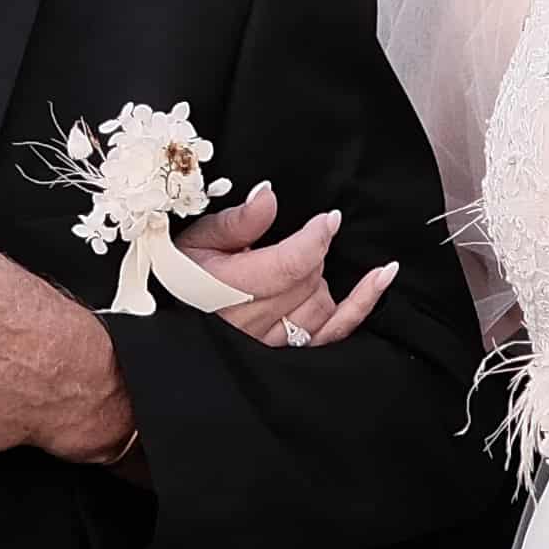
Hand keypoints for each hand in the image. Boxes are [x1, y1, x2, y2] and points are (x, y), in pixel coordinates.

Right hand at [168, 192, 404, 356]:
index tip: (328, 219)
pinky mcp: (288, 354)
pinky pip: (335, 333)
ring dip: (320, 280)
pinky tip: (383, 275)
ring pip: (322, 305)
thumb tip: (269, 194)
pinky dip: (363, 305)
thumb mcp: (196, 239)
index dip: (316, 238)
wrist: (165, 322)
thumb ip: (237, 219)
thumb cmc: (178, 276)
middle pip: (309, 281)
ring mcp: (273, 344)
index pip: (292, 264)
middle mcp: (253, 322)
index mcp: (230, 289)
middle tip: (290, 243)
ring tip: (299, 266)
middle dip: (310, 255)